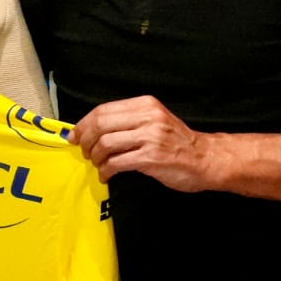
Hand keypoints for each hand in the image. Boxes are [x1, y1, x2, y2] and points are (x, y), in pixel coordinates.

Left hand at [71, 95, 214, 190]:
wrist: (206, 159)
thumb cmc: (177, 144)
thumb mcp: (154, 121)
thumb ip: (127, 121)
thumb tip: (91, 129)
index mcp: (145, 105)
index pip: (103, 110)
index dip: (84, 124)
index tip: (74, 135)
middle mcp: (148, 117)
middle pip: (101, 124)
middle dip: (85, 140)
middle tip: (84, 152)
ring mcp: (151, 137)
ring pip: (106, 144)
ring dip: (96, 157)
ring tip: (98, 164)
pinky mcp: (152, 157)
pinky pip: (117, 162)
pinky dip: (106, 170)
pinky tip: (107, 175)